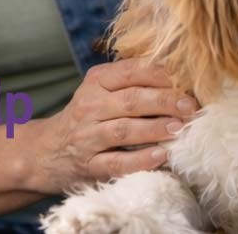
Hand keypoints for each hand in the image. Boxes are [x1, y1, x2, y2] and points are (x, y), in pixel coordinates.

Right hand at [17, 58, 199, 192]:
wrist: (46, 151)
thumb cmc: (88, 116)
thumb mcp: (102, 89)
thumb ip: (134, 80)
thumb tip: (183, 75)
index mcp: (96, 81)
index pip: (132, 71)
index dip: (162, 75)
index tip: (190, 81)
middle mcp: (89, 106)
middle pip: (131, 100)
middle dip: (165, 101)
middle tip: (192, 106)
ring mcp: (87, 137)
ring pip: (124, 130)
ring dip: (155, 129)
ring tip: (181, 128)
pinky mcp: (88, 166)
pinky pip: (116, 163)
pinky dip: (140, 160)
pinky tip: (161, 155)